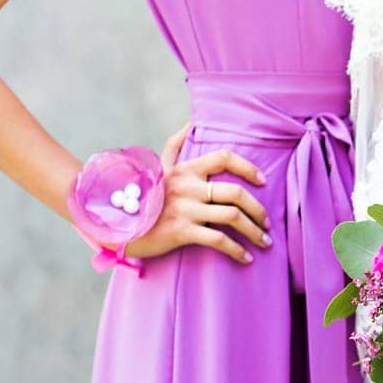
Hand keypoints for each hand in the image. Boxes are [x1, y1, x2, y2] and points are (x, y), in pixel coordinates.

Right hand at [124, 127, 272, 264]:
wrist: (115, 221)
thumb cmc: (143, 195)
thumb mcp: (158, 168)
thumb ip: (175, 146)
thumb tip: (191, 124)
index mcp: (186, 170)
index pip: (224, 158)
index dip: (248, 167)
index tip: (263, 181)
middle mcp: (188, 187)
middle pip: (236, 192)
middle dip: (258, 209)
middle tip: (267, 223)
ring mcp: (185, 209)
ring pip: (233, 216)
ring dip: (254, 231)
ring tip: (264, 242)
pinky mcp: (180, 231)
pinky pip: (218, 240)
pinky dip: (237, 250)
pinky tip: (246, 258)